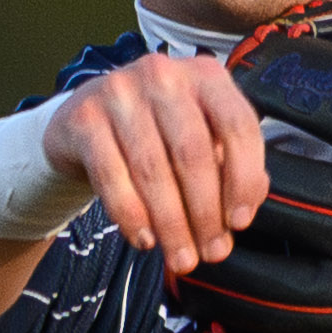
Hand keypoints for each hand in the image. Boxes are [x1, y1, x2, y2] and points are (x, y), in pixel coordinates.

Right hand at [50, 57, 269, 279]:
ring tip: (181, 257)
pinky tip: (144, 240)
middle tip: (210, 253)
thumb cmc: (158, 135)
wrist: (88, 123)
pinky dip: (131, 216)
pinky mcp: (85, 118)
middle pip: (192, 153)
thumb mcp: (203, 140)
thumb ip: (233, 167)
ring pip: (152, 169)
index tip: (240, 222)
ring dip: (171, 224)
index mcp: (205, 76)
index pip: (237, 125)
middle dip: (205, 214)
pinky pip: (111, 176)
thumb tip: (247, 204)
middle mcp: (163, 75)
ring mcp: (120, 91)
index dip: (242, 179)